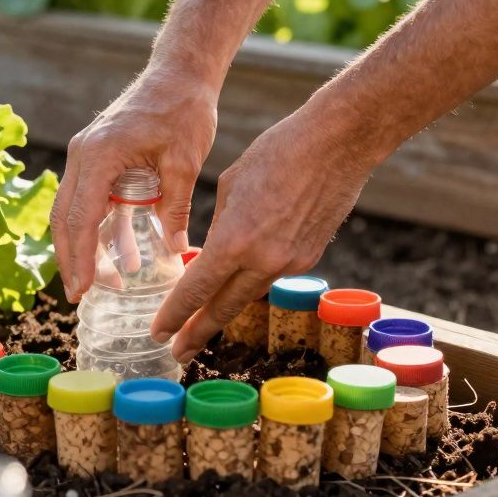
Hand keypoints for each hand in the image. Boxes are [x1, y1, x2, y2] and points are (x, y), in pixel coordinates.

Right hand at [51, 61, 219, 301]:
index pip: (80, 218)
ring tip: (109, 281)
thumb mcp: (183, 162)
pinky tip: (124, 252)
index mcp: (100, 156)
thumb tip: (175, 251)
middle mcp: (83, 155)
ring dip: (87, 246)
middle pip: (65, 218)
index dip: (81, 259)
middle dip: (73, 260)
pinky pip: (90, 198)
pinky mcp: (97, 156)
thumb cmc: (183, 109)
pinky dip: (101, 227)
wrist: (179, 72)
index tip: (82, 290)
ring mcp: (86, 154)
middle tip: (83, 295)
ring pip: (73, 211)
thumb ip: (173, 208)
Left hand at [151, 105, 374, 362]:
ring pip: (248, 295)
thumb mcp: (231, 186)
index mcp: (235, 240)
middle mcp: (264, 260)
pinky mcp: (310, 257)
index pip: (196, 290)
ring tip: (202, 325)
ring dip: (223, 311)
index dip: (175, 315)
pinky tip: (238, 283)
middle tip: (177, 353)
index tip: (158, 333)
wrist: (339, 143)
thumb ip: (220, 225)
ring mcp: (290, 262)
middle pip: (223, 308)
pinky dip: (251, 282)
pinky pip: (271, 276)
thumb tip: (213, 250)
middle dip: (197, 333)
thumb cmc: (278, 151)